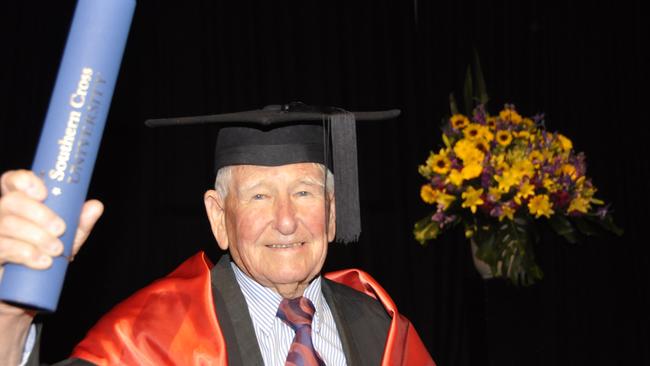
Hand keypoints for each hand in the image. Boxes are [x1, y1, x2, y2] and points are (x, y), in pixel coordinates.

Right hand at [0, 170, 102, 364]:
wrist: (22, 297)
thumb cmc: (42, 259)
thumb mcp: (64, 241)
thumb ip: (79, 224)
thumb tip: (95, 205)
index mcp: (16, 205)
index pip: (12, 181)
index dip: (25, 180)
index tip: (45, 193)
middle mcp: (0, 216)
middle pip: (11, 201)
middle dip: (39, 213)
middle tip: (60, 229)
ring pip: (6, 224)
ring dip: (36, 236)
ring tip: (56, 250)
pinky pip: (2, 248)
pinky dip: (25, 253)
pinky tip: (42, 261)